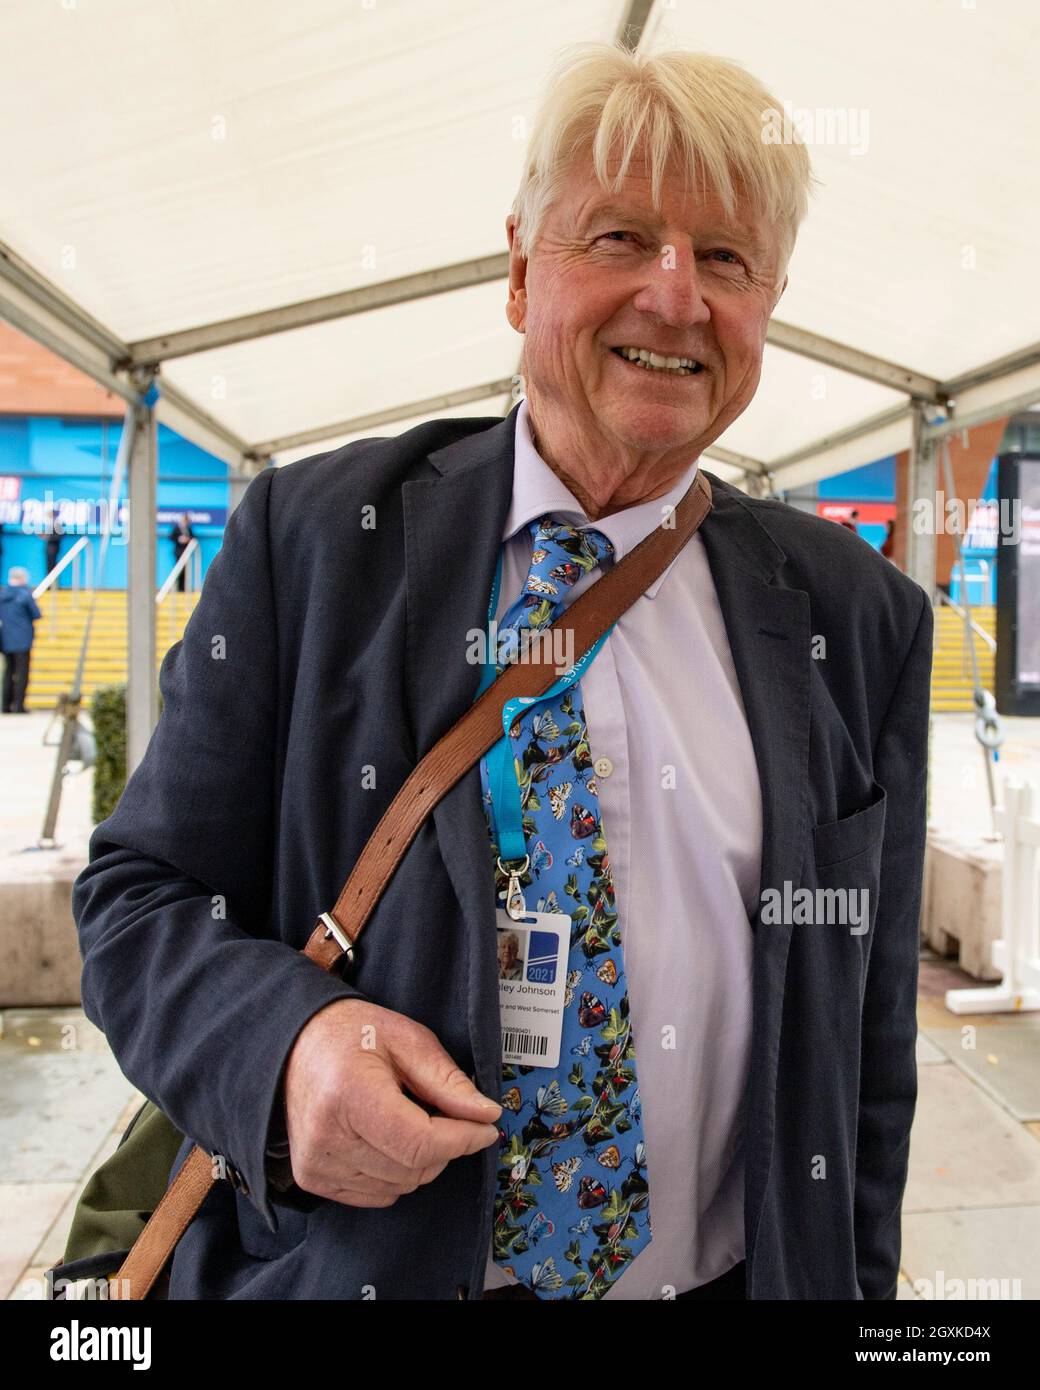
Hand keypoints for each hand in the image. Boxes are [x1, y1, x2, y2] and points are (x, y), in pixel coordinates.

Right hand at [283, 998, 501, 1206]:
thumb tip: (486, 1115)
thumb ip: (447, 1080)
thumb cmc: (353, 1034)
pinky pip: (377, 1194)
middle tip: (442, 1110)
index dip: (462, 1140)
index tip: (485, 1128)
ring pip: (400, 1186)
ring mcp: (315, 1161)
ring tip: (406, 1117)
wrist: (296, 1044)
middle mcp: (326, 1135)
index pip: (419, 1143)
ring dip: (420, 1160)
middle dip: (444, 1145)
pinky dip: (395, 1172)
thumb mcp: (407, 1038)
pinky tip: (386, 1137)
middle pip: (413, 1169)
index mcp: (349, 1093)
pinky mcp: (311, 1177)